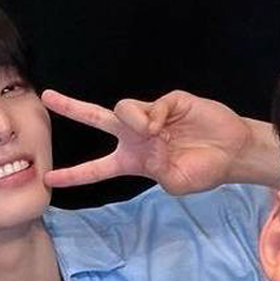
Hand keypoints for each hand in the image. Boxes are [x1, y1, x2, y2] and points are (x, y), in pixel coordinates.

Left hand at [41, 89, 278, 193]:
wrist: (232, 153)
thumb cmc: (204, 171)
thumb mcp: (175, 183)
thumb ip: (154, 170)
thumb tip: (143, 136)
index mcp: (133, 161)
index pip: (96, 169)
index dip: (74, 175)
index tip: (49, 180)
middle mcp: (136, 136)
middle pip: (96, 119)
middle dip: (72, 108)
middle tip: (47, 97)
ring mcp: (150, 116)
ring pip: (121, 109)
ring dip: (133, 121)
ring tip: (154, 133)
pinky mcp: (168, 101)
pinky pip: (149, 104)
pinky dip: (155, 115)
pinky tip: (167, 124)